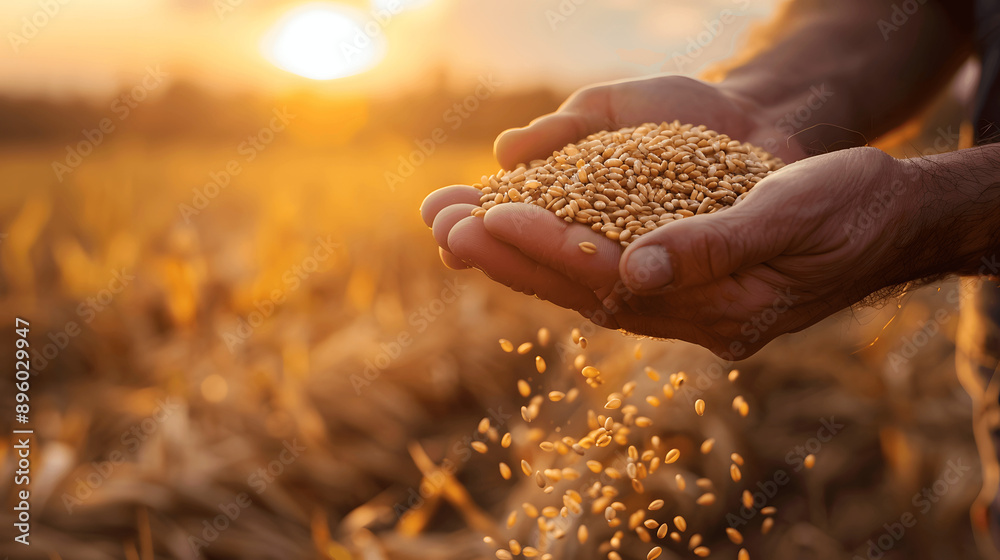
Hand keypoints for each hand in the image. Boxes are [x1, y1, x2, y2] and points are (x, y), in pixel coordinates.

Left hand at [424, 77, 912, 355]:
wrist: (889, 219)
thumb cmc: (851, 208)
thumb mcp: (792, 213)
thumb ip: (715, 246)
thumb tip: (635, 269)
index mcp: (717, 308)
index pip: (612, 281)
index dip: (549, 248)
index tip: (491, 218)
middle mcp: (689, 315)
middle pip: (581, 289)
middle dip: (511, 256)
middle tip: (445, 226)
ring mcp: (684, 301)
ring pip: (584, 280)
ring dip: (521, 253)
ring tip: (459, 226)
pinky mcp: (681, 277)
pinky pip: (606, 266)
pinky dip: (557, 247)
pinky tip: (518, 230)